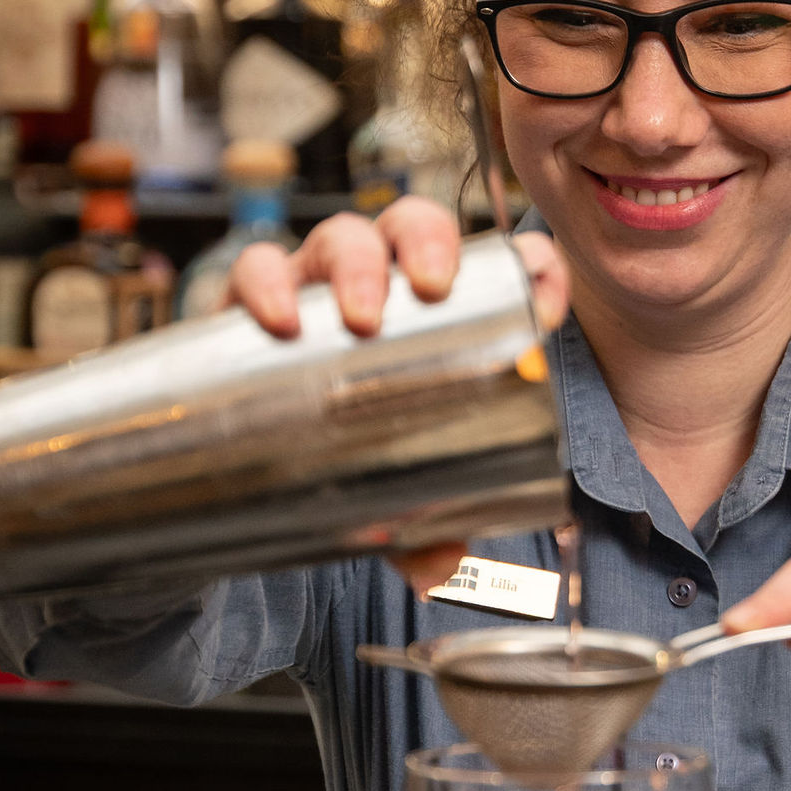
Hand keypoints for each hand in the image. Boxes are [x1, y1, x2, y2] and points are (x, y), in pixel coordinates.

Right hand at [225, 200, 569, 594]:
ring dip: (355, 262)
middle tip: (432, 288)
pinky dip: (267, 285)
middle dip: (428, 242)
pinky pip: (252, 271)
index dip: (529, 268)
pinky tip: (279, 320)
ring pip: (338, 237)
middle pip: (410, 226)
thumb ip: (421, 529)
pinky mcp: (246, 307)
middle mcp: (377, 288)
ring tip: (360, 315)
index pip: (495, 268)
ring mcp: (312, 290)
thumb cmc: (343, 457)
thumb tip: (440, 563)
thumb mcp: (394, 498)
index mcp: (435, 318)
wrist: (246, 470)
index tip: (545, 299)